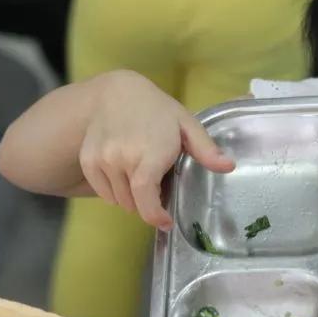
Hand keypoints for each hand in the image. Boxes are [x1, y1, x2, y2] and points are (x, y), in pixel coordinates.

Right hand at [79, 71, 234, 229]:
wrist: (117, 93)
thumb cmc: (158, 111)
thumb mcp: (187, 125)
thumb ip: (206, 149)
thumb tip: (229, 167)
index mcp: (149, 153)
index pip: (146, 197)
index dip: (155, 215)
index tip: (166, 223)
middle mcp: (121, 159)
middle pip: (133, 203)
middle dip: (148, 205)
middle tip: (158, 190)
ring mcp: (101, 161)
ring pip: (117, 200)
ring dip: (131, 199)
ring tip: (143, 180)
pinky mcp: (88, 161)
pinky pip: (101, 192)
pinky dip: (114, 193)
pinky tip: (125, 177)